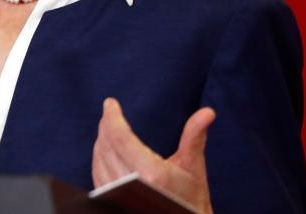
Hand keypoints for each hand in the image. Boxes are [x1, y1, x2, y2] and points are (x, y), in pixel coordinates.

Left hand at [92, 98, 214, 213]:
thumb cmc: (190, 197)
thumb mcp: (194, 166)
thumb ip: (195, 136)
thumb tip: (207, 112)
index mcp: (151, 173)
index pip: (120, 137)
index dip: (112, 117)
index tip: (110, 103)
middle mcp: (131, 186)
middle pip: (106, 146)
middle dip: (106, 126)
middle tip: (109, 112)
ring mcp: (119, 196)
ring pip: (99, 161)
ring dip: (101, 141)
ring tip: (107, 127)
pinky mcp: (114, 202)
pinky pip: (98, 176)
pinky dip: (99, 159)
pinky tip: (105, 150)